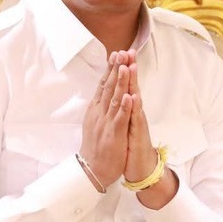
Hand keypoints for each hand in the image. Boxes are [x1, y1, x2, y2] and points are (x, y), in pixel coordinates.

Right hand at [79, 51, 132, 188]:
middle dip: (116, 69)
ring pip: (115, 98)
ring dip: (121, 82)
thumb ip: (98, 107)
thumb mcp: (94, 122)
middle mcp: (100, 113)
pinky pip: (121, 118)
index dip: (110, 69)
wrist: (92, 170)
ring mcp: (107, 122)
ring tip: (126, 66)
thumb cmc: (96, 147)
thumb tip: (101, 93)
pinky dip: (125, 106)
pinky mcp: (114, 133)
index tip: (116, 54)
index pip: (103, 85)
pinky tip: (130, 95)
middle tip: (121, 52)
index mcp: (96, 109)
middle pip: (108, 87)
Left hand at [121, 52, 157, 182]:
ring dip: (133, 83)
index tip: (121, 52)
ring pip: (135, 100)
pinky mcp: (138, 134)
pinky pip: (136, 119)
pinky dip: (135, 108)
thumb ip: (123, 109)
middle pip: (131, 87)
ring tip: (132, 66)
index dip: (122, 70)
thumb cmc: (131, 146)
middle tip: (129, 51)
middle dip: (130, 69)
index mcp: (127, 110)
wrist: (140, 167)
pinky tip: (134, 97)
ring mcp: (137, 123)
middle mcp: (134, 113)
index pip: (124, 86)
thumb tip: (121, 94)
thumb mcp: (124, 124)